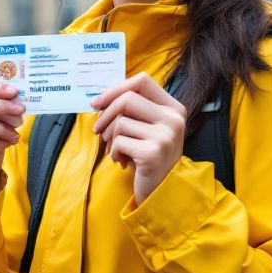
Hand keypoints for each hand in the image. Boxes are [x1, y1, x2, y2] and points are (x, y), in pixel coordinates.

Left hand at [91, 72, 187, 203]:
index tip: (98, 103)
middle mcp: (173, 120)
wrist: (162, 192)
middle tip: (97, 131)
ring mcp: (165, 136)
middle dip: (105, 115)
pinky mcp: (152, 153)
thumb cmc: (148, 155)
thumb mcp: (146, 128)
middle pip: (127, 99)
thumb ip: (131, 109)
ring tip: (116, 150)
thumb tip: (98, 100)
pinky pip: (119, 142)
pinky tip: (121, 162)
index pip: (142, 81)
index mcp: (173, 108)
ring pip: (120, 122)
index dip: (116, 88)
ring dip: (109, 138)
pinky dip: (113, 152)